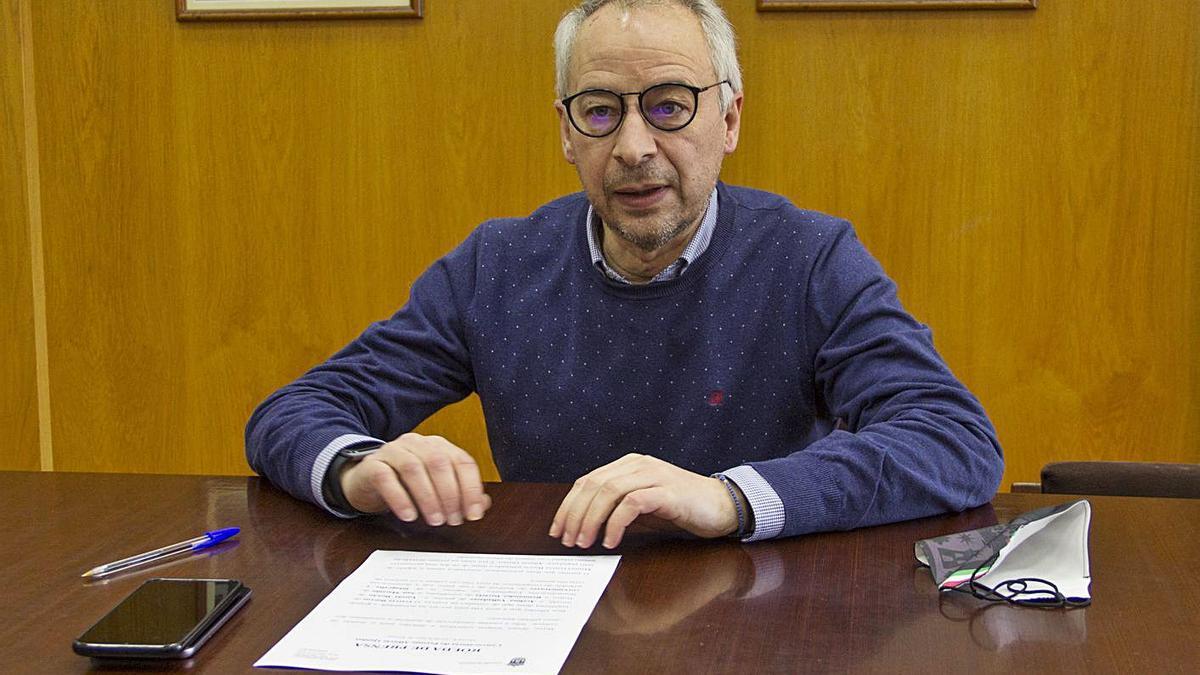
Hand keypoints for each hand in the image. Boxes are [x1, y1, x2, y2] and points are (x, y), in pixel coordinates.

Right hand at [339, 433, 490, 525]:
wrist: (365, 480)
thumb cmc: (405, 484)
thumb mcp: (435, 488)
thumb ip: (460, 493)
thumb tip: (482, 505)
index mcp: (438, 446)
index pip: (462, 462)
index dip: (471, 488)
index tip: (473, 514)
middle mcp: (417, 443)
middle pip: (439, 463)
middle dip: (450, 494)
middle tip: (452, 520)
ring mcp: (393, 451)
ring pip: (414, 468)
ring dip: (428, 497)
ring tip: (434, 521)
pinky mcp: (372, 464)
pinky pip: (386, 478)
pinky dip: (400, 498)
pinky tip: (409, 516)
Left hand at [549, 454, 737, 548]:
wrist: (722, 506)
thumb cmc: (681, 508)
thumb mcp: (642, 507)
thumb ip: (616, 508)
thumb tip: (584, 525)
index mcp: (629, 464)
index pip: (588, 481)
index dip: (568, 505)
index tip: (558, 530)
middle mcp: (638, 464)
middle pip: (594, 485)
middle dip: (575, 514)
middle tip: (568, 540)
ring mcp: (653, 475)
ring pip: (609, 491)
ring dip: (591, 519)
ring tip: (584, 542)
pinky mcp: (667, 492)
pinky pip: (632, 503)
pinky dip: (616, 522)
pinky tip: (611, 540)